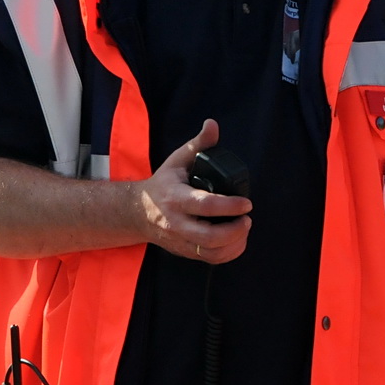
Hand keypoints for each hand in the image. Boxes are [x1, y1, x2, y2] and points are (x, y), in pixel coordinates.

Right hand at [131, 119, 251, 264]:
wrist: (137, 212)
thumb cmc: (162, 184)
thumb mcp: (177, 161)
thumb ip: (198, 145)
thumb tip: (213, 125)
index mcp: (175, 198)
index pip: (204, 205)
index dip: (229, 206)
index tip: (247, 203)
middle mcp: (177, 223)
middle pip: (210, 236)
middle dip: (235, 230)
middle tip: (246, 218)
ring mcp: (180, 240)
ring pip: (212, 252)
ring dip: (235, 244)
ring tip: (243, 228)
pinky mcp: (185, 252)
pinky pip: (211, 259)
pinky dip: (229, 253)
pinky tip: (237, 240)